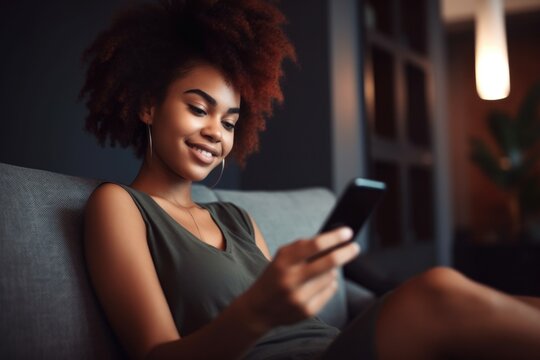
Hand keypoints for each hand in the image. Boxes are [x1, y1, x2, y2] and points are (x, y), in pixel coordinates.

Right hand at [238, 227, 359, 332]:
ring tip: (320, 272)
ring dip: (331, 271)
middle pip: (328, 263)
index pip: (314, 245)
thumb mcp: (281, 258)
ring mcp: (300, 297)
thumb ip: (302, 248)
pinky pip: (330, 291)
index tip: (347, 233)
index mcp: (283, 262)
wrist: (259, 309)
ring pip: (331, 277)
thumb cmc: (274, 277)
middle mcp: (291, 280)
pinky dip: (329, 284)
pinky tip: (318, 284)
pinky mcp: (307, 311)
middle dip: (346, 253)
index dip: (334, 238)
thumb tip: (330, 241)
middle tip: (355, 247)